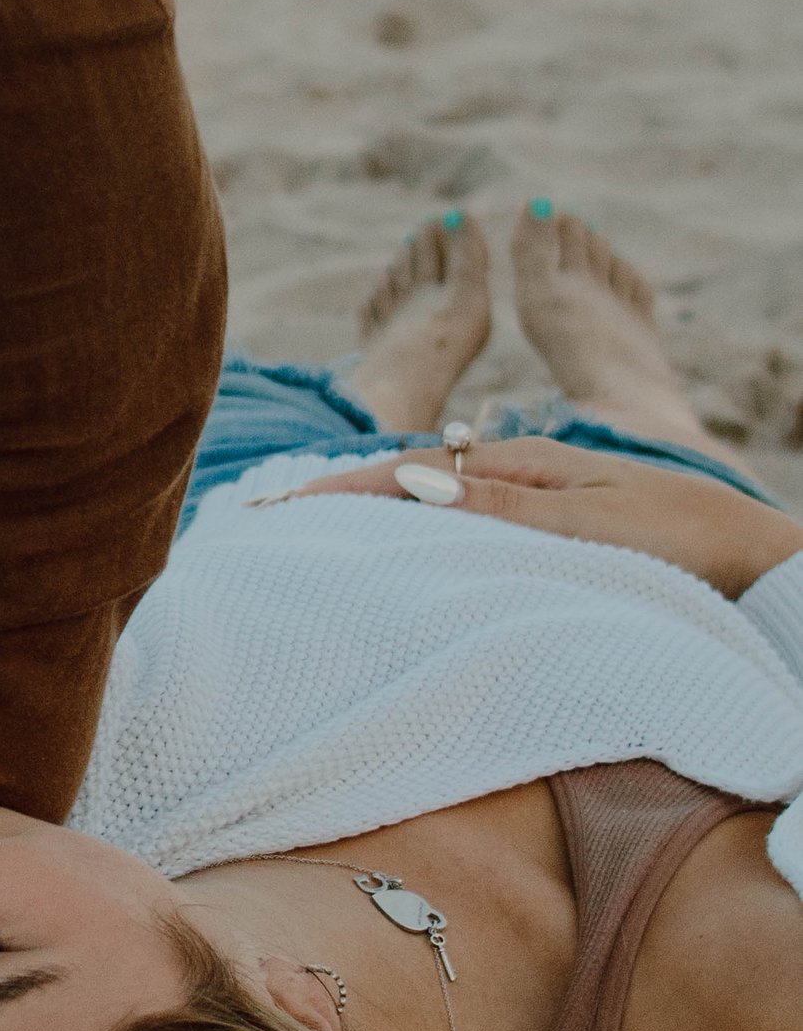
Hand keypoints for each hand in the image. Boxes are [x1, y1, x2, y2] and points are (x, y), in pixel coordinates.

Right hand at [285, 434, 802, 599]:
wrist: (762, 564)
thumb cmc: (684, 546)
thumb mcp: (590, 527)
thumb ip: (501, 508)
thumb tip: (408, 484)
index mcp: (524, 465)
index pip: (409, 472)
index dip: (342, 489)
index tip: (280, 508)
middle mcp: (526, 473)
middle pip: (415, 478)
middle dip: (345, 492)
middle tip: (276, 516)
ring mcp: (542, 497)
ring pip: (441, 498)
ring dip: (380, 509)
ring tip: (320, 527)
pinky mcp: (558, 526)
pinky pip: (470, 520)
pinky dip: (425, 525)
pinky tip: (410, 540)